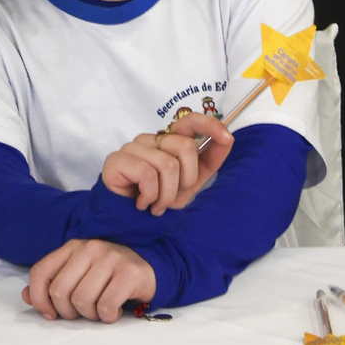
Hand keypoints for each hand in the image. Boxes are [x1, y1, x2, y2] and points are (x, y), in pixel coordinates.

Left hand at [23, 240, 156, 322]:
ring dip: (91, 315)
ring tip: (100, 309)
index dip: (39, 298)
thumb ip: (51, 285)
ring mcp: (111, 258)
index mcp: (72, 247)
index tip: (50, 314)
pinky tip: (114, 310)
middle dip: (68, 312)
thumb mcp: (78, 276)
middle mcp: (90, 248)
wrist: (149, 270)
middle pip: (60, 291)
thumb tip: (26, 297)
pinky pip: (106, 306)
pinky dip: (108, 316)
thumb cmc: (108, 277)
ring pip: (82, 301)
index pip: (40, 272)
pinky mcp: (129, 273)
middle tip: (83, 313)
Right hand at [101, 113, 232, 214]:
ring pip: (167, 165)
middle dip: (187, 179)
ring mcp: (132, 147)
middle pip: (184, 146)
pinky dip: (150, 196)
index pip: (189, 121)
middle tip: (173, 195)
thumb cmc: (158, 199)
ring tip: (156, 204)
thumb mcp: (190, 182)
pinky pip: (147, 175)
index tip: (227, 138)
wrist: (130, 223)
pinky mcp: (116, 160)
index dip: (209, 125)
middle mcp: (150, 139)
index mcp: (167, 141)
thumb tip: (227, 139)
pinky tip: (142, 203)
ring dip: (167, 194)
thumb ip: (208, 160)